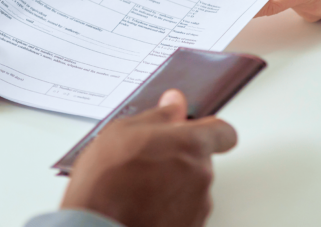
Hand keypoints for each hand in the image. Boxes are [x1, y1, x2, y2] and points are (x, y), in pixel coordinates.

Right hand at [62, 90, 236, 226]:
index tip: (192, 129)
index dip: (209, 129)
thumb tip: (173, 105)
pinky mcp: (190, 226)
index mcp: (190, 145)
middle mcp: (202, 175)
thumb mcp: (122, 131)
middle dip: (178, 158)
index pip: (223, 132)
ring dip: (172, 183)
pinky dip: (167, 206)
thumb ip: (157, 116)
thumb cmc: (106, 181)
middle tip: (146, 160)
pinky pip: (183, 209)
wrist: (97, 225)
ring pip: (191, 186)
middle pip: (200, 159)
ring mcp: (197, 205)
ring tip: (137, 185)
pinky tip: (141, 203)